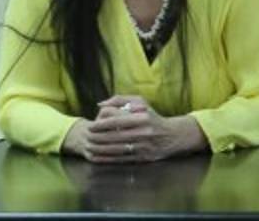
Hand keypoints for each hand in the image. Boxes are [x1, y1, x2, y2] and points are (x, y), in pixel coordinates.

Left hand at [65, 95, 192, 162]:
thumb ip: (120, 100)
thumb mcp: (141, 102)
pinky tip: (97, 157)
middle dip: (96, 137)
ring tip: (89, 147)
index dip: (100, 123)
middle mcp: (143, 132)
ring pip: (115, 148)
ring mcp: (143, 146)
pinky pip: (120, 159)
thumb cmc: (152, 117)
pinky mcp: (142, 158)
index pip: (116, 119)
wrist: (172, 136)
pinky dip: (106, 159)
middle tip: (86, 137)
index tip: (90, 125)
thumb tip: (100, 105)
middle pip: (113, 135)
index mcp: (142, 117)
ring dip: (99, 149)